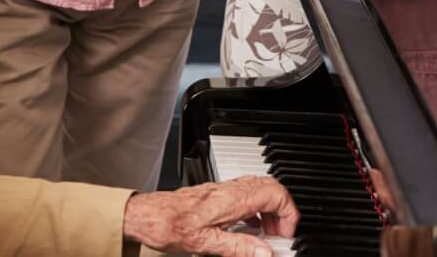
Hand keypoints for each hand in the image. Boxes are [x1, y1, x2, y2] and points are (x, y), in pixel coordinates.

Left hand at [122, 177, 297, 256]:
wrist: (147, 215)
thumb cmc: (170, 226)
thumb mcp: (207, 244)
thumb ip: (239, 248)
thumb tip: (265, 253)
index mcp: (233, 199)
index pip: (276, 195)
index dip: (288, 214)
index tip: (286, 234)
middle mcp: (231, 190)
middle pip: (272, 188)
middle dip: (283, 211)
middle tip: (280, 234)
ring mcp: (224, 189)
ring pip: (261, 189)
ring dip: (270, 209)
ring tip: (267, 233)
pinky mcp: (217, 194)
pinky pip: (247, 193)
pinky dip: (256, 208)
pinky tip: (249, 227)